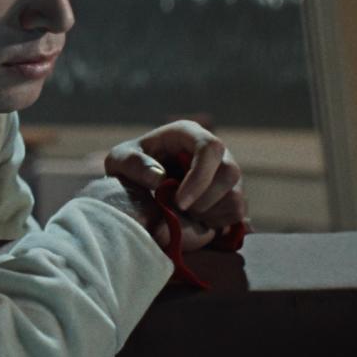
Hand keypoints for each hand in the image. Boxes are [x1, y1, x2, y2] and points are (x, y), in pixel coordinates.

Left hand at [102, 120, 247, 251]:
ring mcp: (227, 172)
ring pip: (235, 196)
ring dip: (208, 213)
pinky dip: (216, 222)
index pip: (210, 148)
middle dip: (204, 200)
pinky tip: (194, 220)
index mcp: (188, 133)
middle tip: (177, 211)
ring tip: (182, 214)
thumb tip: (159, 177)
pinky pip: (237, 212)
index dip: (200, 177)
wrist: (138, 186)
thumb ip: (133, 164)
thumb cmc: (130, 167)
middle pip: (230, 173)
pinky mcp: (231, 194)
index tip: (179, 202)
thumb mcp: (120, 160)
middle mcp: (214, 150)